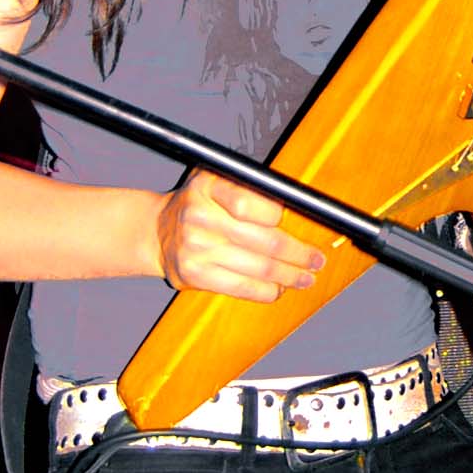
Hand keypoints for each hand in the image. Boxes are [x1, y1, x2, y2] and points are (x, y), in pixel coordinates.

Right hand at [155, 170, 325, 300]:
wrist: (157, 231)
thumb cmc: (199, 204)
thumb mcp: (218, 180)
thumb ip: (251, 188)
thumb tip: (299, 206)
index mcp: (208, 185)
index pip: (253, 203)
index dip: (279, 216)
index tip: (299, 224)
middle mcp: (199, 216)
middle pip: (265, 241)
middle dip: (299, 254)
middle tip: (315, 260)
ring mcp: (196, 248)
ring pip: (258, 268)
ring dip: (290, 276)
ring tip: (305, 278)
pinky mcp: (194, 274)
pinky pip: (241, 287)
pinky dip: (266, 291)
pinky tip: (278, 289)